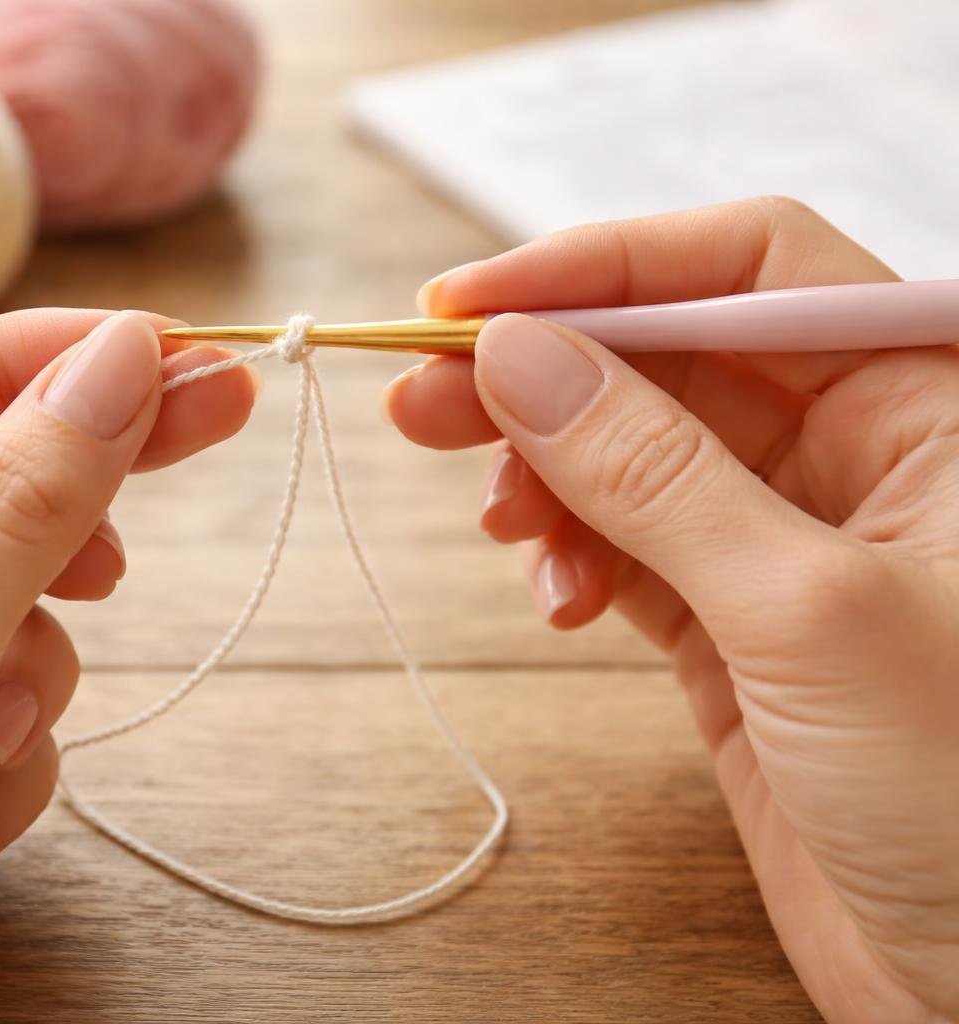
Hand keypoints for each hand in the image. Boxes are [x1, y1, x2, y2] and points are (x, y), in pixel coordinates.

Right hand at [385, 197, 958, 1022]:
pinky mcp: (732, 625)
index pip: (746, 268)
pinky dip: (570, 556)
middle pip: (666, 355)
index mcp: (926, 401)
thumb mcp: (805, 608)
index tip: (464, 304)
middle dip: (541, 370)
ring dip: (544, 473)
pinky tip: (556, 597)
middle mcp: (857, 452)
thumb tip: (517, 355)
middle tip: (421, 401)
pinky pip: (625, 545)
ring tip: (502, 528)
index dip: (600, 267)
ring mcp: (785, 540)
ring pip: (629, 450)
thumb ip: (654, 471)